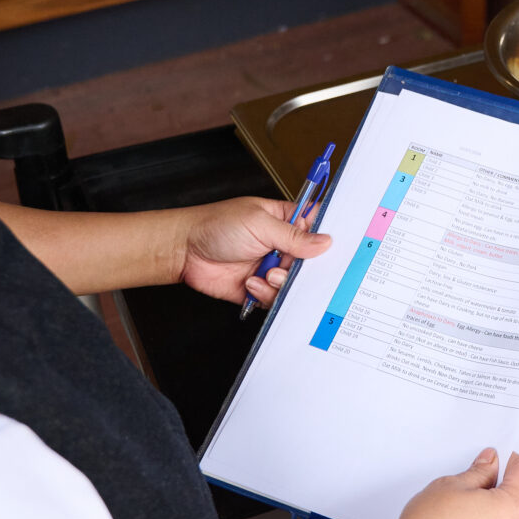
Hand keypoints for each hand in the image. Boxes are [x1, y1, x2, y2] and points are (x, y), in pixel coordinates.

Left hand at [176, 196, 330, 305]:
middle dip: (304, 268)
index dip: (327, 239)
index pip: (316, 228)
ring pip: (294, 283)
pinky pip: (276, 298)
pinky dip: (266, 293)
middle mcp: (281, 245)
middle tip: (291, 265)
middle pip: (310, 262)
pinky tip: (251, 282)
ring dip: (281, 282)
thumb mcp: (260, 224)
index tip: (333, 250)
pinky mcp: (259, 287)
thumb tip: (324, 242)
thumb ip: (294, 236)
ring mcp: (270, 267)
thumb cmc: (216, 226)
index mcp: (284, 221)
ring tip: (265, 273)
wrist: (185, 251)